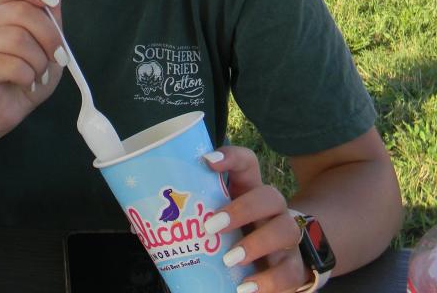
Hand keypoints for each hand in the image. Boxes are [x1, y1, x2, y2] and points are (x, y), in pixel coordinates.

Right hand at [0, 0, 65, 136]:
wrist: (8, 108)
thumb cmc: (29, 73)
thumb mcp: (50, 44)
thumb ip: (52, 16)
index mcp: (7, 10)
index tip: (51, 2)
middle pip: (22, 12)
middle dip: (49, 36)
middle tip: (57, 57)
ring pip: (18, 40)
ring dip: (39, 61)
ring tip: (39, 73)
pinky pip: (12, 65)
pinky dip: (29, 76)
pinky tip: (27, 82)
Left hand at [204, 146, 310, 292]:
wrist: (273, 265)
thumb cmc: (234, 237)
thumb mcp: (216, 221)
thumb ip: (190, 218)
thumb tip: (143, 226)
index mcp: (250, 192)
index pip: (247, 164)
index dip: (231, 157)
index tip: (207, 161)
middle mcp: (272, 211)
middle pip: (270, 195)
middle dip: (242, 209)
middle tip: (211, 226)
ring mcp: (287, 238)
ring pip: (286, 230)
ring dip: (257, 244)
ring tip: (229, 260)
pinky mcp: (293, 267)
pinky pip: (290, 272)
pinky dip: (269, 281)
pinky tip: (246, 288)